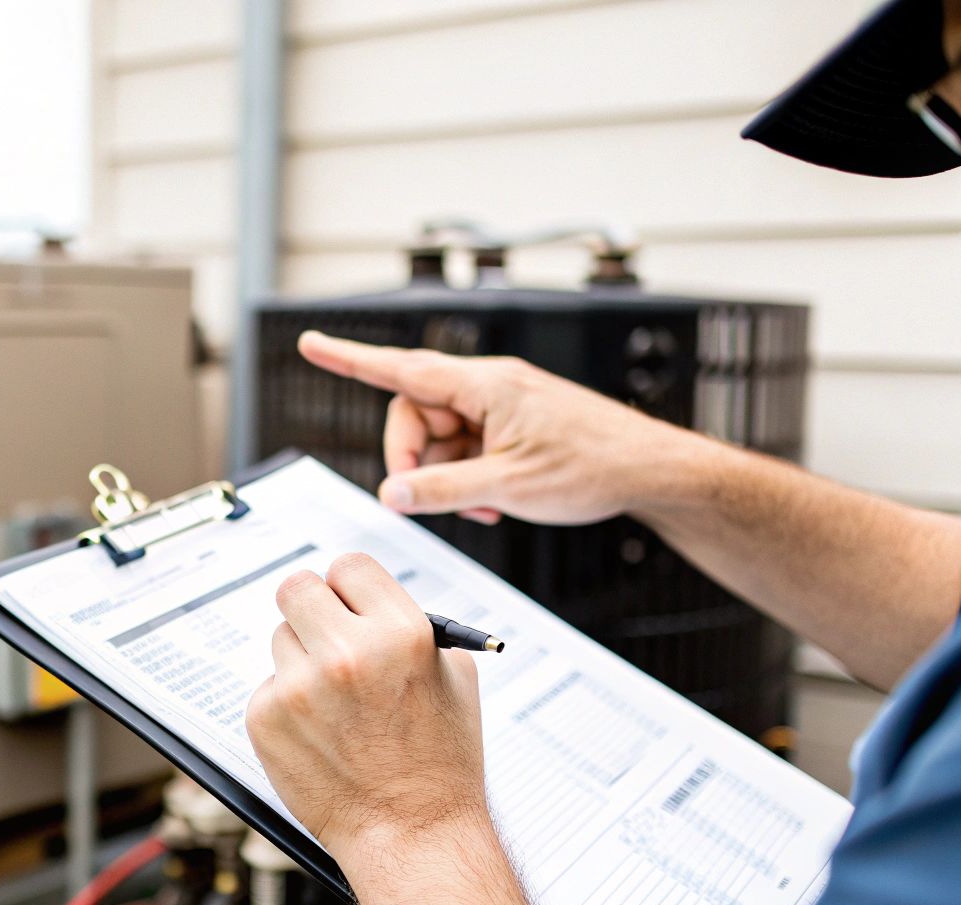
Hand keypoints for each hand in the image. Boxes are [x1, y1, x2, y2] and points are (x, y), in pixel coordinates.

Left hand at [245, 552, 488, 857]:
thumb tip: (367, 599)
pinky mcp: (267, 719)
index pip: (349, 567)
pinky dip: (288, 705)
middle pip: (297, 588)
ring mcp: (300, 688)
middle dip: (311, 607)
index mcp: (400, 634)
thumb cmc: (440, 762)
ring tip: (336, 705)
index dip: (350, 587)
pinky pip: (269, 687)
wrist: (412, 835)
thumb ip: (410, 627)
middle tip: (324, 632)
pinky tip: (320, 735)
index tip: (349, 602)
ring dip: (302, 660)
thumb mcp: (453, 679)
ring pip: (282, 639)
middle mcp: (346, 654)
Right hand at [298, 330, 708, 525]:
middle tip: (425, 499)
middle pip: (415, 413)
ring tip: (484, 505)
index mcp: (485, 385)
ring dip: (446, 476)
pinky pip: (467, 447)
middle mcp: (489, 387)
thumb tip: (392, 494)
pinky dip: (469, 477)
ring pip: (441, 436)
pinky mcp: (513, 426)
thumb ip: (442, 490)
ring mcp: (502, 406)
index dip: (350, 358)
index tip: (310, 343)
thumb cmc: (593, 467)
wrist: (650, 471)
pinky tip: (496, 501)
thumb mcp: (508, 486)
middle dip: (414, 458)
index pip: (401, 368)